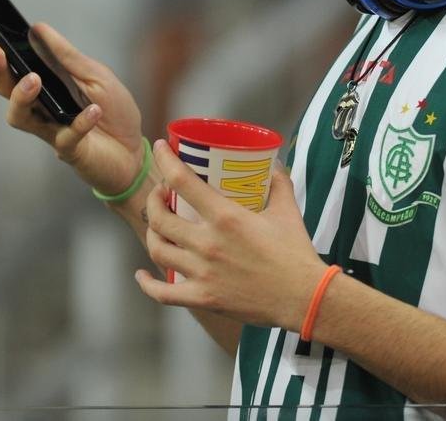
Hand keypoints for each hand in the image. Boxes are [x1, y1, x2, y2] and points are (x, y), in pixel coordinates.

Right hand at [0, 23, 143, 196]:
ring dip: (22, 97)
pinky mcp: (70, 150)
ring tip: (34, 80)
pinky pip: (67, 136)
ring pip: (21, 118)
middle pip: (8, 93)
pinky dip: (80, 122)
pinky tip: (93, 111)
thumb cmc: (114, 112)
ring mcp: (52, 131)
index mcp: (47, 88)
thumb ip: (68, 57)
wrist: (135, 151)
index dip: (1, 59)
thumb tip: (39, 29)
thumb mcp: (96, 75)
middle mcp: (42, 110)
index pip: (16, 72)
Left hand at [134, 140, 326, 329]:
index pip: (182, 181)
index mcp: (226, 217)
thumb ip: (278, 183)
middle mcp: (207, 243)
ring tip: (159, 224)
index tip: (159, 148)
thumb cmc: (295, 253)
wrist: (303, 297)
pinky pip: (163, 293)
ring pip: (158, 249)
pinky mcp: (203, 298)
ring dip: (152, 232)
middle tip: (162, 193)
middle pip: (161, 216)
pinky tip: (141, 275)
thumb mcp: (287, 210)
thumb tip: (272, 165)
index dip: (165, 160)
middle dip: (155, 199)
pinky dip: (147, 284)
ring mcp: (202, 272)